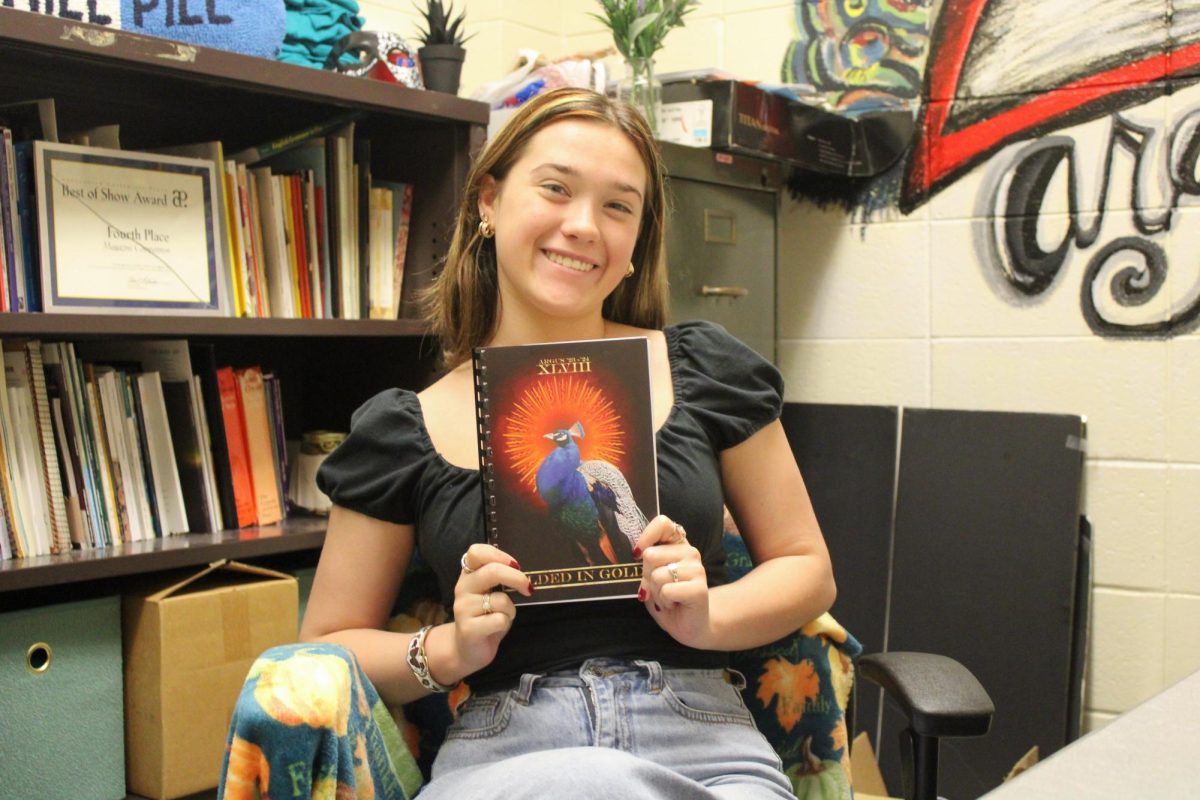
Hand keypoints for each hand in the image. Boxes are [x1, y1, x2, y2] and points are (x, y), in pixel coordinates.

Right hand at [435, 544, 532, 683]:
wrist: (466, 649)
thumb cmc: (484, 617)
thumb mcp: (491, 593)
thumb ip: (499, 578)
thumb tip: (522, 569)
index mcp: (468, 575)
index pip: (476, 552)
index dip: (497, 554)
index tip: (515, 564)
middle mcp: (462, 588)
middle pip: (491, 571)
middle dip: (516, 578)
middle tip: (528, 587)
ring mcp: (463, 609)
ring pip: (500, 600)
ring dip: (510, 609)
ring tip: (504, 616)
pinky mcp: (468, 629)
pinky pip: (499, 619)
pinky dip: (505, 623)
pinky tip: (496, 628)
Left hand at [635, 515, 711, 648]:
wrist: (689, 625)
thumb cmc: (667, 599)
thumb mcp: (650, 577)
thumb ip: (643, 563)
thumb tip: (635, 553)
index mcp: (677, 544)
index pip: (663, 523)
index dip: (646, 535)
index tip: (637, 553)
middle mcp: (689, 552)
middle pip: (650, 555)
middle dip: (646, 576)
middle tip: (658, 587)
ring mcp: (696, 569)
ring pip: (656, 575)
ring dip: (655, 592)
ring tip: (667, 598)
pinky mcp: (699, 588)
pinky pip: (666, 591)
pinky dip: (664, 602)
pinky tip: (674, 604)